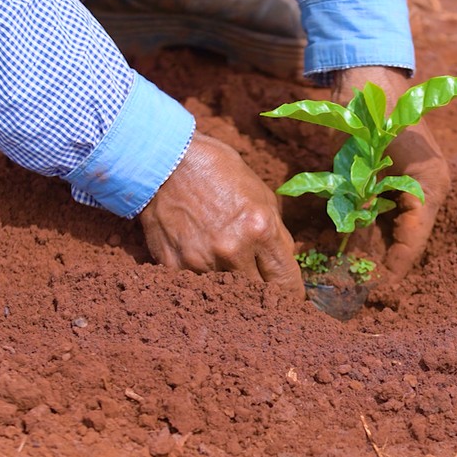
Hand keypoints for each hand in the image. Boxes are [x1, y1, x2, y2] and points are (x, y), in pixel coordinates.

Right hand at [139, 133, 303, 297]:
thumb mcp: (261, 195)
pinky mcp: (175, 266)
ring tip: (227, 266)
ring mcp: (201, 261)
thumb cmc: (218, 171)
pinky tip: (201, 256)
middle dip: (264, 292)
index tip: (289, 296)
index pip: (286, 281)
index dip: (291, 293)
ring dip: (232, 285)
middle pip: (259, 294)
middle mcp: (232, 250)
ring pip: (228, 293)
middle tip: (261, 286)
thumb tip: (284, 263)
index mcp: (259, 229)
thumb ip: (276, 234)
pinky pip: (198, 283)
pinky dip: (203, 276)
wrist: (165, 160)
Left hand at [332, 67, 451, 278]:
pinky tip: (343, 248)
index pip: (416, 238)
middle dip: (381, 263)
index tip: (376, 288)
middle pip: (405, 238)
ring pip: (392, 229)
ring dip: (371, 250)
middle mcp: (425, 189)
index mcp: (430, 184)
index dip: (396, 265)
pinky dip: (365, 230)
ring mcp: (409, 185)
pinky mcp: (392, 182)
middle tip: (355, 288)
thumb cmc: (370, 110)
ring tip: (346, 277)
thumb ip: (360, 194)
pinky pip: (381, 214)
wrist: (368, 76)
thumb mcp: (362, 156)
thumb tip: (353, 230)